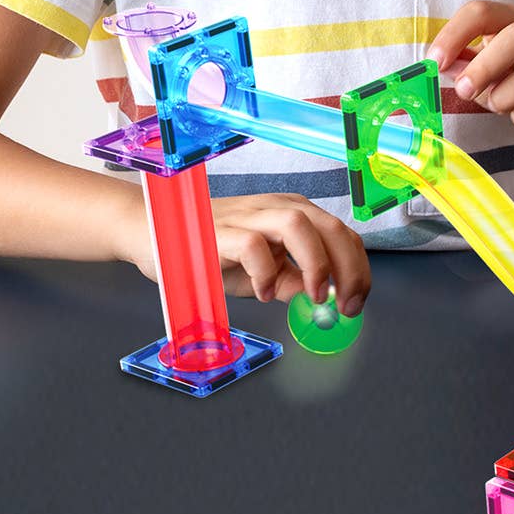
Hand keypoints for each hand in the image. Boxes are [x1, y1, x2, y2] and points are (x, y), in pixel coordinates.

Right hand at [120, 191, 369, 311]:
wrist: (154, 234)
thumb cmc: (211, 250)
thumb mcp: (265, 272)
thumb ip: (295, 282)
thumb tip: (328, 301)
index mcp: (294, 214)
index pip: (343, 236)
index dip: (359, 270)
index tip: (358, 303)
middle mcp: (276, 208)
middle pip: (332, 227)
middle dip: (349, 270)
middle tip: (345, 306)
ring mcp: (248, 216)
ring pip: (298, 225)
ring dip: (316, 264)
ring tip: (314, 296)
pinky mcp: (220, 232)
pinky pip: (253, 246)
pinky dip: (265, 273)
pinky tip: (263, 294)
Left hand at [429, 0, 513, 146]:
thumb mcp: (486, 66)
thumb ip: (463, 65)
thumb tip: (442, 68)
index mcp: (513, 20)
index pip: (482, 12)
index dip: (454, 34)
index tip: (436, 61)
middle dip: (485, 66)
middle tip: (464, 90)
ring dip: (505, 96)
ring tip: (497, 104)